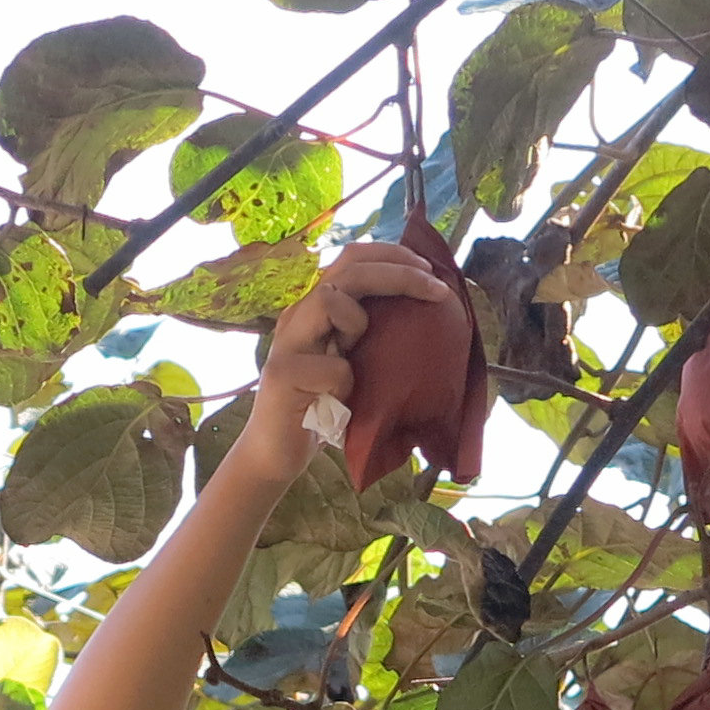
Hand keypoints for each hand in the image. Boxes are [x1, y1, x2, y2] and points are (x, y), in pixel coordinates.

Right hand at [221, 239, 458, 491]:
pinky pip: (333, 367)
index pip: (350, 259)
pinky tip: (341, 403)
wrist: (274, 454)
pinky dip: (347, 384)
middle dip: (397, 273)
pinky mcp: (283, 375)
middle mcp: (297, 316)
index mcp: (315, 308)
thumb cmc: (320, 408)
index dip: (391, 255)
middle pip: (346, 269)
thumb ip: (367, 334)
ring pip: (329, 301)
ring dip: (358, 323)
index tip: (430, 271)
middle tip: (435, 287)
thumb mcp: (350, 362)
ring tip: (356, 356)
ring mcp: (287, 343)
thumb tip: (422, 312)